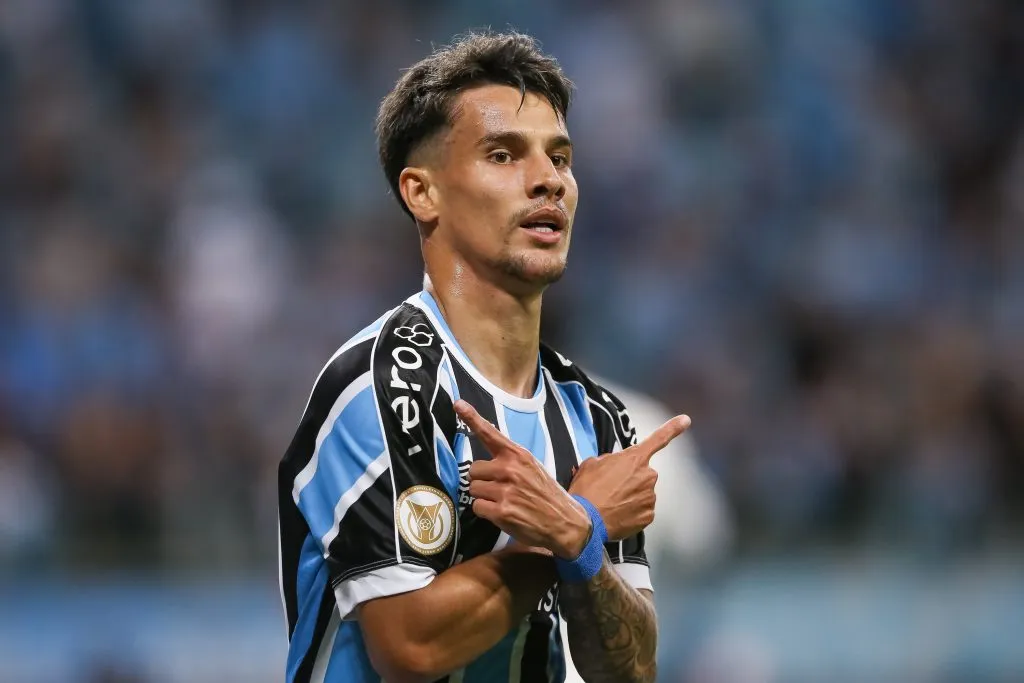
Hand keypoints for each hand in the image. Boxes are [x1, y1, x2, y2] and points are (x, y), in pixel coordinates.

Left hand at [454, 400, 590, 559]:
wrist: (566, 523)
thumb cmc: (546, 495)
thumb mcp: (533, 468)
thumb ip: (510, 460)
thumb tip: (485, 460)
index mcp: (518, 455)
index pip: (490, 433)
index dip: (471, 418)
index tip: (457, 404)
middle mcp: (510, 469)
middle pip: (473, 470)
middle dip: (482, 480)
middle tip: (500, 489)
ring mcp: (506, 490)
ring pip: (474, 489)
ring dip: (484, 498)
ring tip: (504, 502)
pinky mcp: (502, 511)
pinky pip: (477, 507)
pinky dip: (486, 513)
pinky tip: (503, 514)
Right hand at [569, 414, 690, 540]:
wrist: (585, 519)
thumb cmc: (586, 490)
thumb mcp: (592, 463)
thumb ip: (610, 460)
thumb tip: (614, 466)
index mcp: (634, 458)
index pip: (658, 439)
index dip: (674, 428)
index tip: (686, 420)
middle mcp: (648, 476)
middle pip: (642, 474)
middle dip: (630, 479)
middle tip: (610, 488)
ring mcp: (650, 497)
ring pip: (642, 493)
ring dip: (630, 496)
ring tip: (610, 502)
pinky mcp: (648, 516)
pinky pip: (642, 510)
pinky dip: (631, 512)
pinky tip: (616, 513)